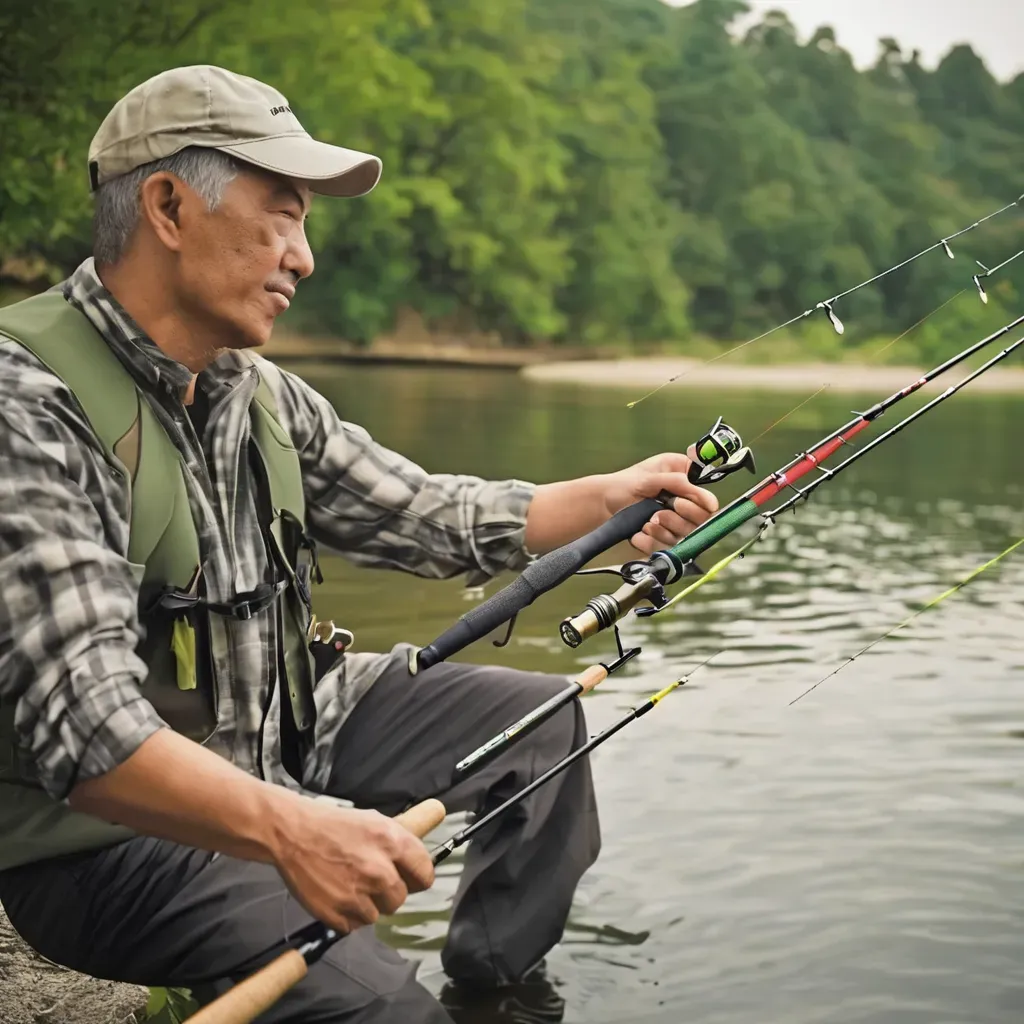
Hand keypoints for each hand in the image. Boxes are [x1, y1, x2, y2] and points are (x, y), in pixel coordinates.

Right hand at [273, 801, 434, 933]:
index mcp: (393, 843)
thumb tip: (418, 860)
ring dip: (366, 905)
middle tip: (369, 879)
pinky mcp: (336, 914)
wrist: (292, 834)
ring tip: (349, 884)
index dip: (417, 878)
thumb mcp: (374, 821)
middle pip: (399, 899)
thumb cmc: (333, 825)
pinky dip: (346, 916)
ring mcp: (357, 895)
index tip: (409, 879)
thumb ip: (399, 842)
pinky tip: (336, 895)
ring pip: (376, 915)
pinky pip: (353, 926)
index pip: (425, 875)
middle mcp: (379, 871)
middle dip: (387, 892)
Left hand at [603, 451, 718, 555]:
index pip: (708, 503)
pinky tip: (639, 533)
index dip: (697, 506)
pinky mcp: (664, 540)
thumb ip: (680, 484)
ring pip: (684, 538)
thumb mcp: (650, 477)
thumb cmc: (625, 484)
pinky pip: (665, 548)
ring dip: (663, 531)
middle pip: (699, 524)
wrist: (603, 503)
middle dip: (676, 519)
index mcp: (686, 481)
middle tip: (658, 513)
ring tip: (646, 522)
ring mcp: (675, 524)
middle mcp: (685, 503)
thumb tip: (711, 502)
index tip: (678, 504)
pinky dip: (651, 542)